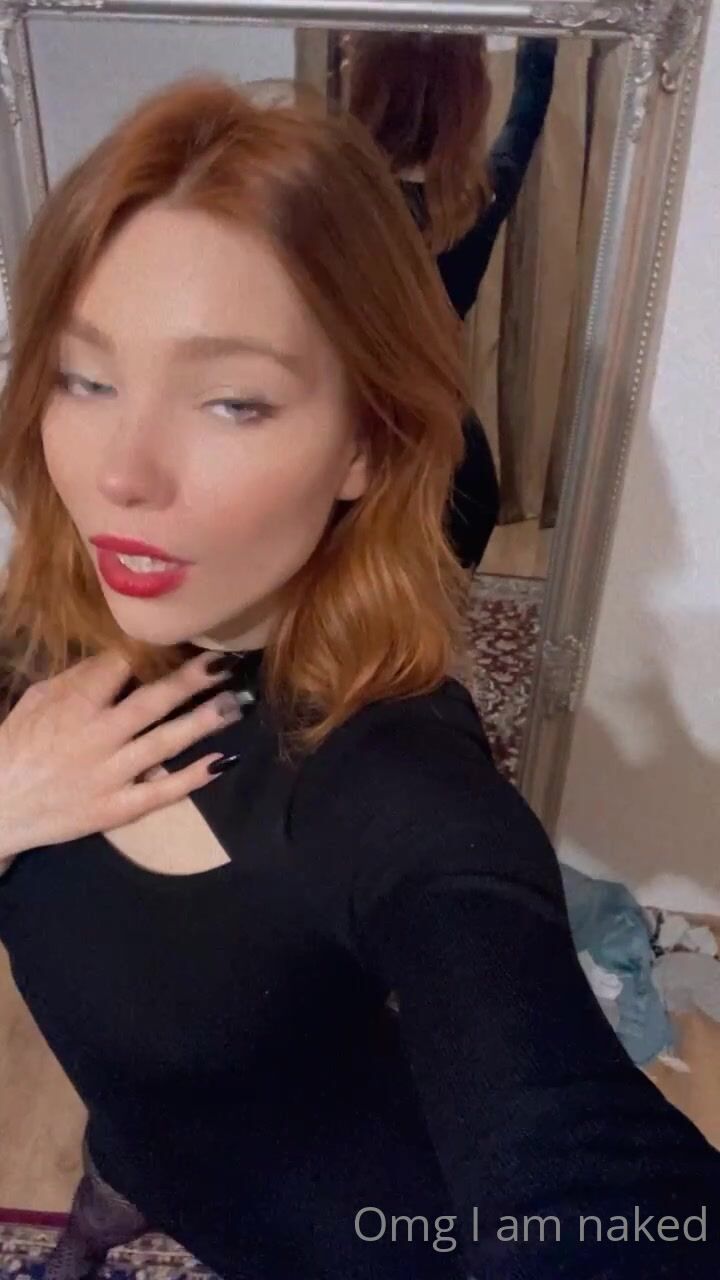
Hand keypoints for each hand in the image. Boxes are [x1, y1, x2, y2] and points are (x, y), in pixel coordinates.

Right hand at [0, 648, 243, 858]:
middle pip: (152, 702)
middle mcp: (96, 737)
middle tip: (227, 662)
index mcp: (74, 704)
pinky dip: (192, 778)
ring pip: (165, 743)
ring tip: (237, 702)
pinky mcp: (116, 808)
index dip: (153, 649)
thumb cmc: (17, 745)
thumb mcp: (37, 699)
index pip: (120, 667)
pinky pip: (161, 792)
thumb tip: (120, 654)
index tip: (184, 633)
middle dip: (192, 680)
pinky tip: (223, 761)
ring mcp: (109, 774)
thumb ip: (78, 677)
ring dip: (204, 721)